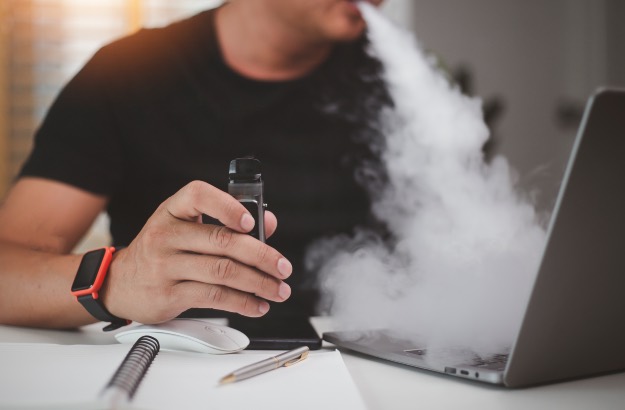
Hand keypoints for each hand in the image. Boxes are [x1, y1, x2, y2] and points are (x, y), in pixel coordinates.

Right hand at [101, 180, 291, 323]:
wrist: (120, 282)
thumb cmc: (163, 250)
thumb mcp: (186, 227)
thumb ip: (227, 221)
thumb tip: (268, 222)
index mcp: (173, 210)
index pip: (199, 196)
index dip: (228, 206)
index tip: (251, 222)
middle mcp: (166, 234)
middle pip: (222, 241)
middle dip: (262, 256)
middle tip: (283, 267)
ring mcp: (165, 265)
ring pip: (222, 272)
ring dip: (258, 283)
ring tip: (277, 289)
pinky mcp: (169, 294)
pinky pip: (214, 297)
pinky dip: (242, 302)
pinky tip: (257, 305)